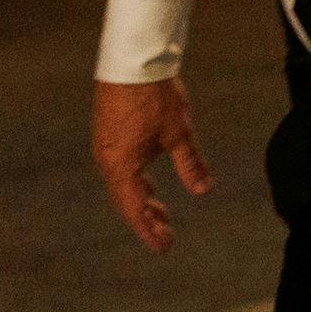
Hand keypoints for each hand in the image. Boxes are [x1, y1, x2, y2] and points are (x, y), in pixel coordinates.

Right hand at [93, 78, 214, 253]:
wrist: (133, 64)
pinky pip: (121, 172)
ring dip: (142, 203)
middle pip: (126, 202)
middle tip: (168, 237)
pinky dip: (136, 185)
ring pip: (123, 187)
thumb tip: (205, 190)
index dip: (149, 230)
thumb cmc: (156, 98)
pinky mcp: (109, 138)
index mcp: (121, 166)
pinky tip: (150, 186)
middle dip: (147, 220)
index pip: (134, 209)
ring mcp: (106, 150)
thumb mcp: (180, 133)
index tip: (164, 248)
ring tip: (164, 215)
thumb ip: (191, 164)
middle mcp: (107, 162)